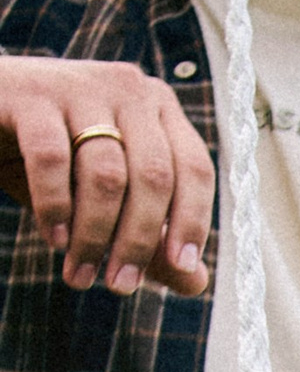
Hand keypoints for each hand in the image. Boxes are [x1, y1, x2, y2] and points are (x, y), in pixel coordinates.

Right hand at [0, 55, 213, 294]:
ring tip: (79, 274)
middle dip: (139, 241)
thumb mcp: (105, 199)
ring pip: (106, 174)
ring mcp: (81, 85)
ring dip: (94, 236)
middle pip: (154, 176)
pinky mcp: (32, 93)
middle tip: (120, 286)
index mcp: (159, 109)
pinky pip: (52, 159)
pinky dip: (56, 207)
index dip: (193, 222)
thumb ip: (150, 236)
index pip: (195, 168)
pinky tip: (55, 239)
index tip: (181, 269)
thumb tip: (196, 283)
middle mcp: (128, 90)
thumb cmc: (55, 156)